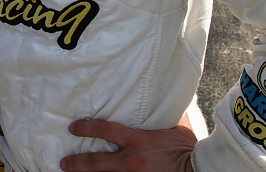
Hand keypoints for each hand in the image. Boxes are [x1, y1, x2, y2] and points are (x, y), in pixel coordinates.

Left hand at [60, 118, 196, 171]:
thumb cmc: (190, 149)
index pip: (105, 130)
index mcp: (138, 141)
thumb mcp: (174, 128)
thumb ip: (160, 119)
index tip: (73, 128)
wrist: (202, 170)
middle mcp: (132, 160)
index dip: (86, 128)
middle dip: (77, 163)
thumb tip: (161, 100)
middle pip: (96, 162)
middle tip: (64, 163)